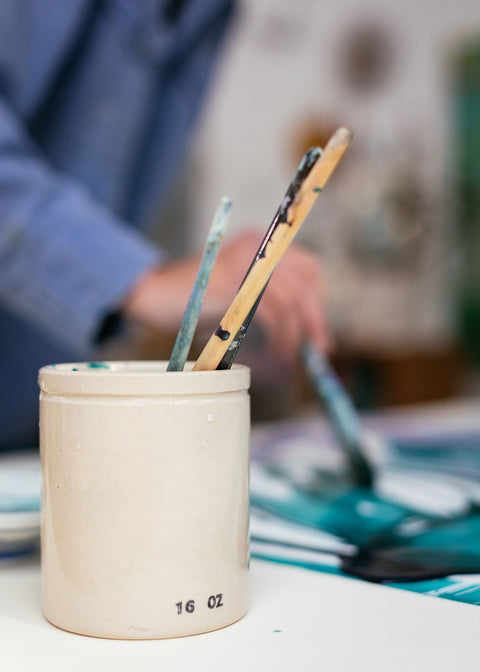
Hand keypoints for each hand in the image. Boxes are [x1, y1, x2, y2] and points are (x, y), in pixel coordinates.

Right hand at [122, 231, 328, 361]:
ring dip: (296, 333)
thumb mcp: (237, 292)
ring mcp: (244, 261)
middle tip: (317, 350)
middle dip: (314, 320)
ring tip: (291, 357)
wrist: (152, 293)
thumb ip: (265, 298)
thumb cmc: (193, 299)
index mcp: (261, 245)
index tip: (317, 331)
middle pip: (305, 282)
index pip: (308, 268)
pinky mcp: (233, 281)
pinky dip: (280, 335)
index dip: (317, 301)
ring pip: (291, 298)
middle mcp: (257, 246)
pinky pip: (271, 310)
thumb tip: (301, 328)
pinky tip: (277, 352)